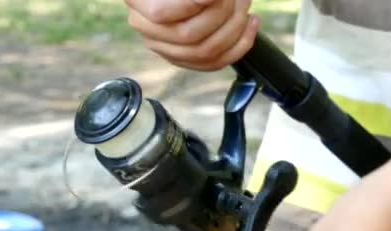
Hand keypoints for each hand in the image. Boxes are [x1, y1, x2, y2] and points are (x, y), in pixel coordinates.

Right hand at [125, 0, 258, 70]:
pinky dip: (240, 46)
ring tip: (244, 4)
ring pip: (204, 52)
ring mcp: (164, 47)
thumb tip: (209, 0)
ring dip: (235, 28)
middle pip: (188, 35)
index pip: (161, 13)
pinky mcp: (184, 58)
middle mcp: (145, 28)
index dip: (194, 5)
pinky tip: (251, 24)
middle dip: (223, 13)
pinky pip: (213, 63)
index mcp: (138, 2)